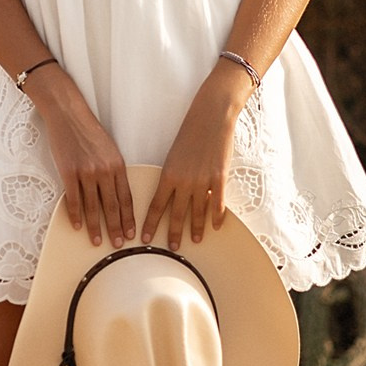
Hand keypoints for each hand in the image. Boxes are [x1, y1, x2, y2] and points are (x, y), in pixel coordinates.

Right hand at [30, 71, 134, 247]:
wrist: (68, 114)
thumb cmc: (89, 130)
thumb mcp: (109, 149)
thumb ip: (113, 170)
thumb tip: (116, 194)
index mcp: (118, 165)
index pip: (126, 198)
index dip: (129, 218)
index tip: (132, 234)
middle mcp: (104, 170)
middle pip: (112, 206)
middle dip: (116, 228)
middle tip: (118, 245)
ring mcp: (86, 172)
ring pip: (93, 206)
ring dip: (96, 227)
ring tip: (97, 241)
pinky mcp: (68, 172)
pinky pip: (73, 199)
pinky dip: (76, 214)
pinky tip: (77, 226)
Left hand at [141, 79, 244, 249]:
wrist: (211, 117)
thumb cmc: (190, 133)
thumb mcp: (174, 156)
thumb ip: (172, 176)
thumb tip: (168, 193)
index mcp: (168, 175)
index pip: (156, 206)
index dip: (150, 224)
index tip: (144, 239)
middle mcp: (184, 181)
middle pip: (176, 214)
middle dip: (173, 233)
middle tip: (171, 248)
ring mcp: (203, 181)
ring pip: (198, 212)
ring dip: (196, 228)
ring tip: (195, 240)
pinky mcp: (220, 178)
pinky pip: (218, 203)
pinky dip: (217, 216)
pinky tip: (216, 226)